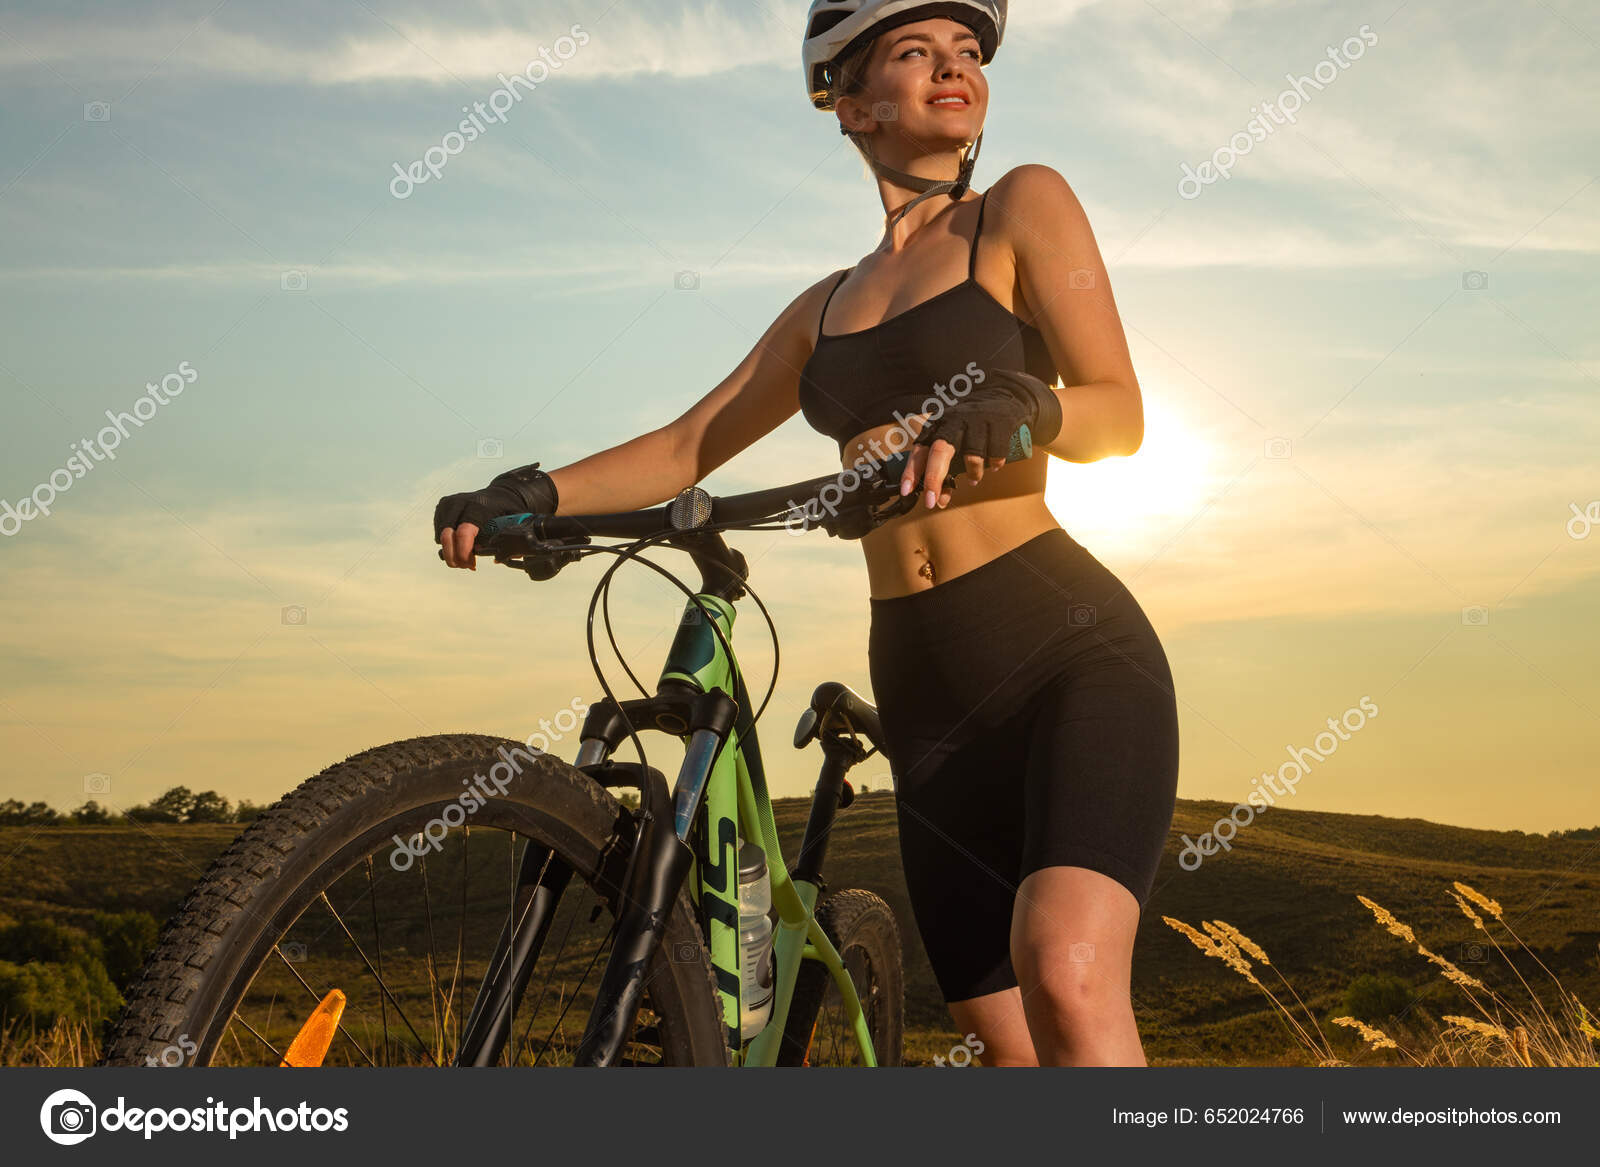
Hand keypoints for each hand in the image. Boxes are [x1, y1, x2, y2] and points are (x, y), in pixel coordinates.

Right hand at [434, 461, 557, 569]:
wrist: (500, 494)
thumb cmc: (507, 510)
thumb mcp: (515, 522)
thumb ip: (512, 537)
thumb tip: (513, 555)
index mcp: (479, 507)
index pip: (464, 533)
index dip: (463, 553)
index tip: (471, 564)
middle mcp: (460, 502)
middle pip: (446, 535)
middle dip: (453, 556)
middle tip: (466, 566)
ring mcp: (449, 503)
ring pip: (441, 535)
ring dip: (450, 552)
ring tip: (466, 557)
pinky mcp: (442, 506)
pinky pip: (439, 531)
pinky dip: (447, 543)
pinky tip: (460, 545)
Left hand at [899, 370, 1061, 508]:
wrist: (1000, 396)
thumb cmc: (969, 426)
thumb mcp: (951, 442)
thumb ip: (944, 469)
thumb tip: (939, 500)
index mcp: (937, 426)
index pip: (920, 450)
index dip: (911, 471)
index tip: (905, 491)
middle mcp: (954, 422)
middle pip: (940, 452)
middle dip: (934, 480)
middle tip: (932, 502)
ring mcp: (976, 421)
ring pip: (972, 456)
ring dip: (973, 474)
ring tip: (973, 480)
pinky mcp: (998, 423)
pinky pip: (996, 452)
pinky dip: (995, 464)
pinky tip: (994, 467)